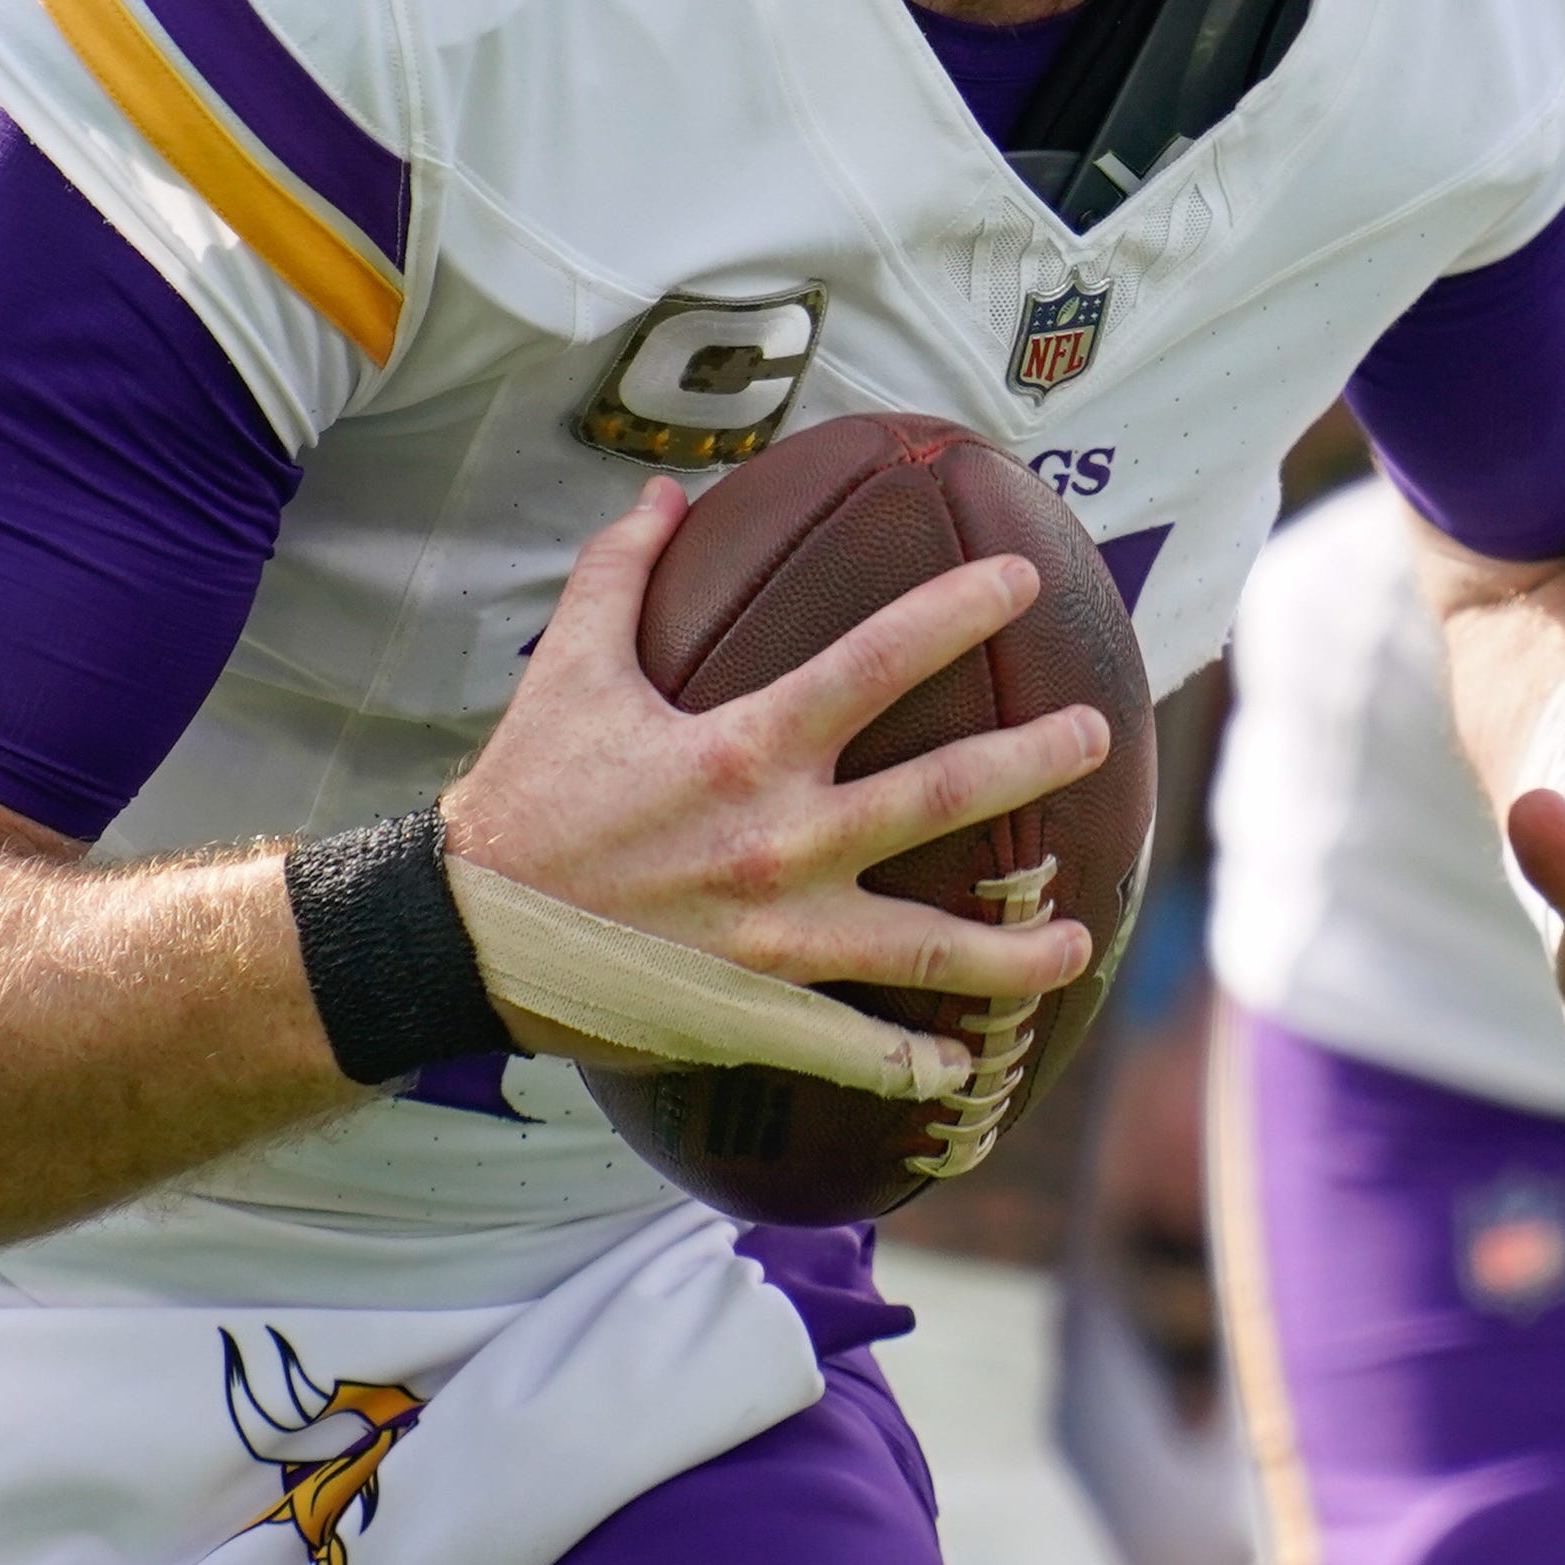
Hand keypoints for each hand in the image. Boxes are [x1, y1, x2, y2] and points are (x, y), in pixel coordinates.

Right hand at [443, 483, 1109, 1038]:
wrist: (465, 930)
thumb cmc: (526, 795)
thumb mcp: (571, 670)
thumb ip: (623, 574)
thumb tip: (665, 492)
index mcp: (745, 747)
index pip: (876, 662)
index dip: (954, 612)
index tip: (1019, 580)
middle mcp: (779, 840)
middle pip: (938, 795)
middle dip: (1031, 761)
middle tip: (1100, 733)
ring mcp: (776, 934)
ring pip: (923, 945)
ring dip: (1009, 949)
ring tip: (1077, 943)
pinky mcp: (755, 1007)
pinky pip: (850, 1047)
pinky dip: (910, 1066)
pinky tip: (966, 1072)